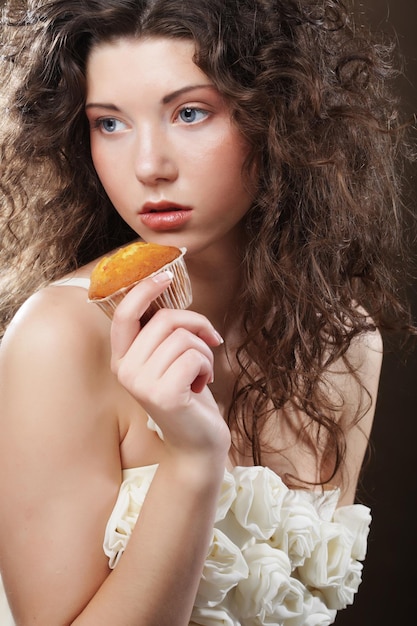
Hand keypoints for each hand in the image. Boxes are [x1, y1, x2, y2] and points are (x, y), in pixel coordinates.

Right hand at [110, 272, 229, 457]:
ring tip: (201, 373)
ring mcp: (141, 383)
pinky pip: (195, 356)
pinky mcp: (164, 394)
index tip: (166, 275)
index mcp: (122, 359)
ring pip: (183, 337)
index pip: (124, 314)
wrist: (197, 443)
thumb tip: (168, 286)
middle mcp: (125, 370)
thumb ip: (162, 332)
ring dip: (204, 351)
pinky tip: (203, 385)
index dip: (145, 290)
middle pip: (165, 319)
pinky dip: (208, 366)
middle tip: (208, 344)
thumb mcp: (169, 359)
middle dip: (196, 327)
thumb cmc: (188, 394)